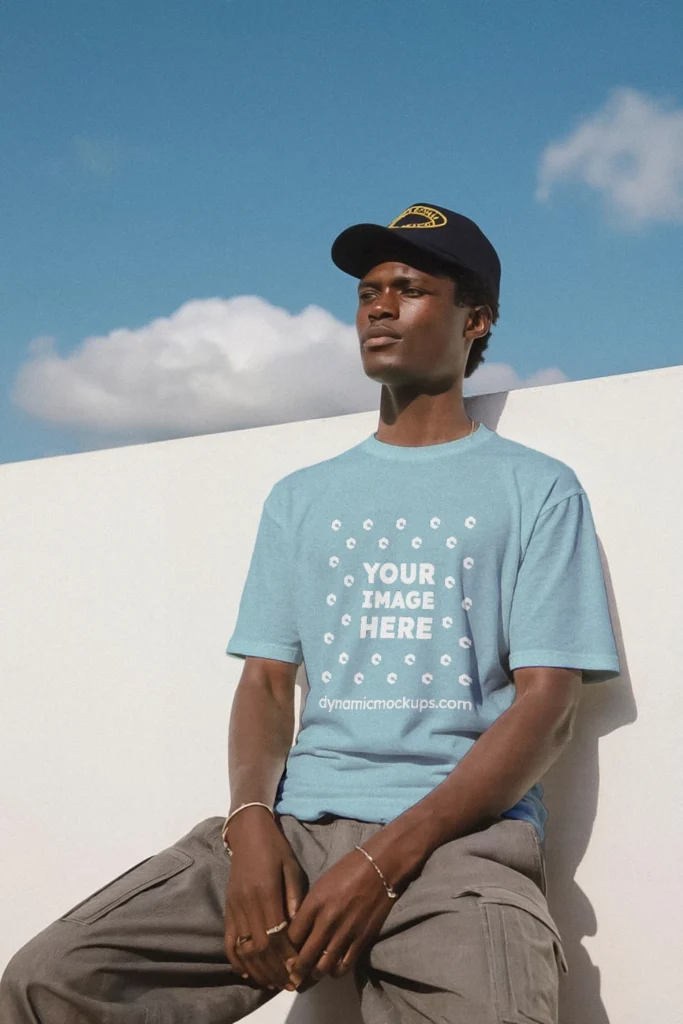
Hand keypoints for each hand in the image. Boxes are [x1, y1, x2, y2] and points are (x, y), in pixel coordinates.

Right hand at [224, 810, 307, 990]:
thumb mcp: (292, 867)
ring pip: (244, 948)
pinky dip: (236, 960)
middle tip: (290, 983)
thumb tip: (299, 928)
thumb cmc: (275, 848)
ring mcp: (234, 907)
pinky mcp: (227, 909)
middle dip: (275, 969)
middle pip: (259, 946)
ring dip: (258, 970)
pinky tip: (247, 972)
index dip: (286, 955)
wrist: (247, 833)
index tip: (299, 969)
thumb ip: (295, 897)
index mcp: (265, 890)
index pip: (276, 933)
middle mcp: (247, 902)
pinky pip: (229, 940)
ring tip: (273, 983)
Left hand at [285, 845, 397, 988]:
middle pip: (304, 957)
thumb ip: (307, 910)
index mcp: (313, 904)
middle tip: (292, 977)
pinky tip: (332, 969)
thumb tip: (296, 933)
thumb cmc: (346, 871)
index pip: (291, 938)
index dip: (284, 951)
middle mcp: (327, 921)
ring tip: (311, 975)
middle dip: (295, 971)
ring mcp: (345, 933)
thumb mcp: (320, 886)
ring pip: (323, 967)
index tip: (282, 958)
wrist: (379, 868)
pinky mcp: (362, 940)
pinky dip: (335, 972)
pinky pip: (344, 966)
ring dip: (314, 975)